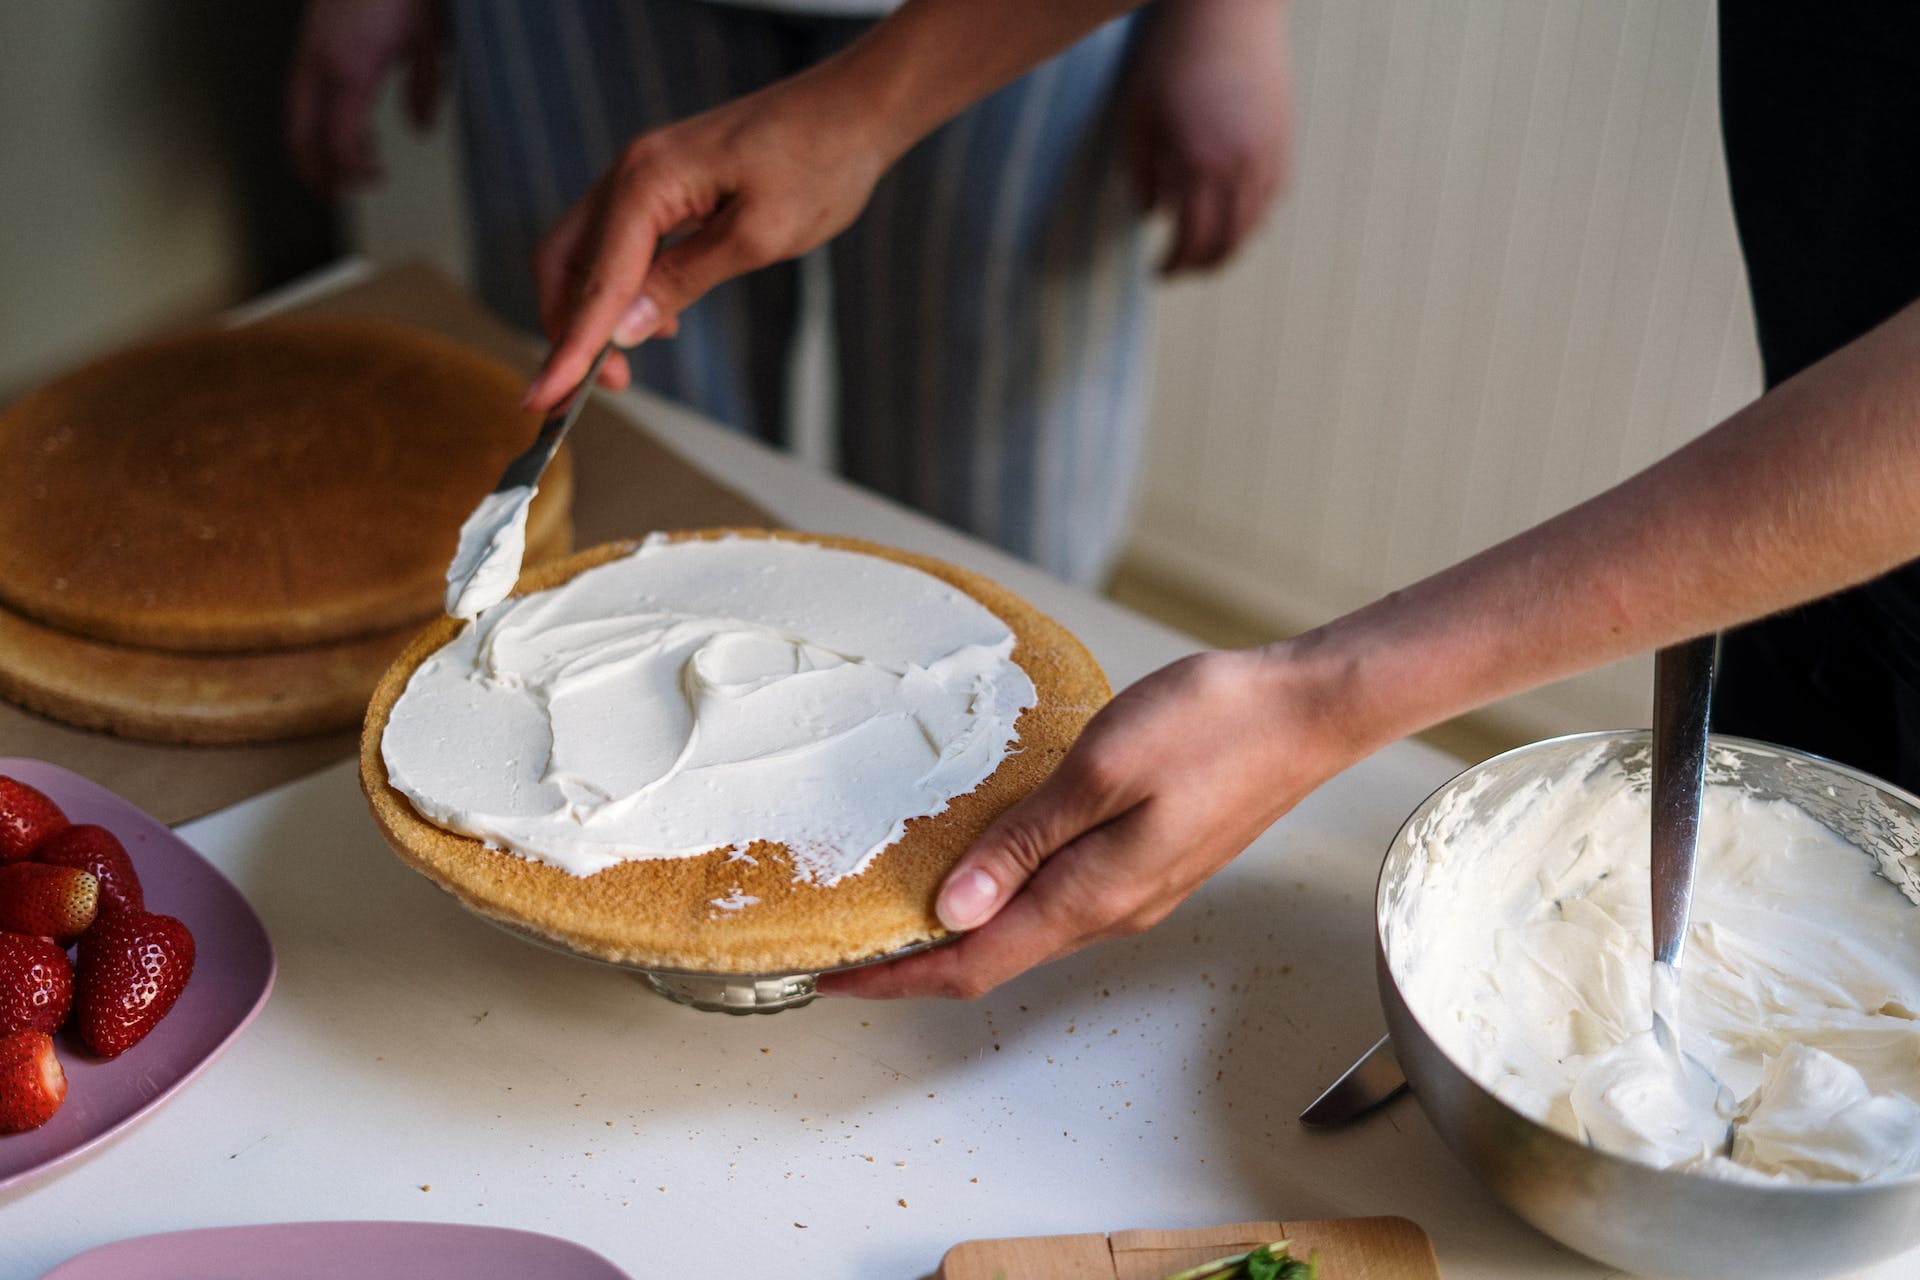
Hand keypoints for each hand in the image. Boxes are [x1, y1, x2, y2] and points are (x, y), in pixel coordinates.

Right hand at [286, 0, 444, 192]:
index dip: (353, 170)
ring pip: (293, 113)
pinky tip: (344, 120)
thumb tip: (420, 128)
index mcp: (353, 69)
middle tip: (335, 194)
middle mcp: (321, 63)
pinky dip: (314, 118)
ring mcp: (309, 50)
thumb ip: (425, 87)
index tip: (375, 178)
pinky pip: (300, 90)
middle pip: (300, 134)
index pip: (340, 141)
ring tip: (339, 166)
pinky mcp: (309, 39)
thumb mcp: (431, 38)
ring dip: (311, 146)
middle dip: (315, 171)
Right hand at [524, 69, 892, 410]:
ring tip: (626, 365)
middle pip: (565, 263)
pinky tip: (658, 321)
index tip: (546, 401)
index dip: (570, 348)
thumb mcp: (756, 237)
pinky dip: (622, 288)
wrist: (849, 113)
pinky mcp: (663, 186)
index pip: (594, 282)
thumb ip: (683, 281)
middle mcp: (630, 174)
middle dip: (570, 330)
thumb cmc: (816, 165)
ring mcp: (643, 177)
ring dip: (594, 313)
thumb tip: (625, 330)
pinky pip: (620, 243)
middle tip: (600, 387)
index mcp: (646, 183)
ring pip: (586, 255)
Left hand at [822, 645, 1356, 998]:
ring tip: (898, 905)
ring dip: (959, 930)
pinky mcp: (1148, 862)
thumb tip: (954, 909)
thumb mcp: (1100, 771)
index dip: (896, 978)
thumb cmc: (1214, 726)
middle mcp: (1112, 910)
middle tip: (846, 944)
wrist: (1308, 710)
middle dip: (915, 961)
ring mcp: (1134, 890)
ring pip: (1026, 930)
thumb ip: (1022, 843)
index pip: (973, 963)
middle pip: (993, 958)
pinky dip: (1002, 895)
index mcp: (1093, 894)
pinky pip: (1057, 899)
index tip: (831, 977)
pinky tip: (982, 864)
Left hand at [1121, 0, 1291, 274]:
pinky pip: (1272, 196)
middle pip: (1227, 243)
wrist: (1229, 10)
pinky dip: (1253, 216)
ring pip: (1255, 225)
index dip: (1174, 266)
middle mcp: (1239, 167)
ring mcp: (1267, 155)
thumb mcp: (1139, 115)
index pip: (1191, 240)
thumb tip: (1149, 217)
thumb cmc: (1173, 56)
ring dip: (1229, 246)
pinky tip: (1234, 216)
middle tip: (1181, 271)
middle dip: (1202, 266)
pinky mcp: (1283, 140)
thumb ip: (1141, 172)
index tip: (1158, 273)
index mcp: (1198, 163)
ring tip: (1205, 250)